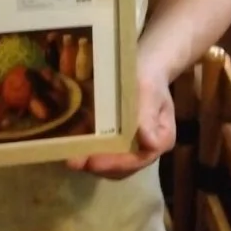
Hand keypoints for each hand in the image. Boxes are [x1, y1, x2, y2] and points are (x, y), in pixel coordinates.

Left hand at [66, 64, 173, 179]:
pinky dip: (85, 148)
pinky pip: (100, 149)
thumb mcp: (149, 91)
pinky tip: (69, 144)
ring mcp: (130, 145)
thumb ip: (148, 116)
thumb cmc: (149, 76)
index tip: (93, 162)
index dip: (116, 163)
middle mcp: (145, 147)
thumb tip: (150, 144)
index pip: (139, 159)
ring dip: (88, 160)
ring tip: (69, 158)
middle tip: (74, 162)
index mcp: (161, 139)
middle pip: (122, 166)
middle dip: (98, 165)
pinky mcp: (115, 139)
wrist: (144, 64)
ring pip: (109, 161)